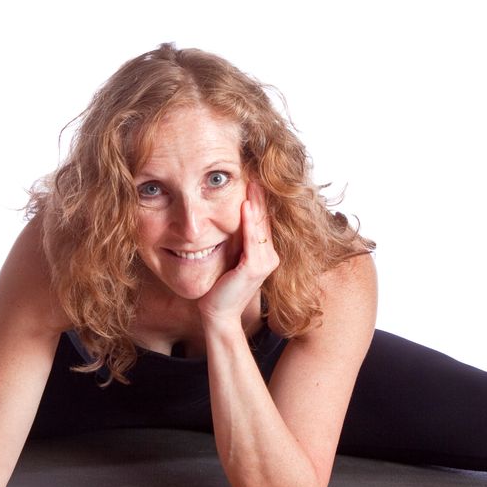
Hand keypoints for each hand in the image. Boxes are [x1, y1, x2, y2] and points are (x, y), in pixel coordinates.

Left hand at [198, 180, 279, 324]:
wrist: (217, 313)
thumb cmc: (219, 289)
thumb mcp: (230, 260)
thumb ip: (236, 242)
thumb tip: (232, 220)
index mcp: (265, 254)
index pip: (262, 221)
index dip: (258, 201)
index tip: (252, 180)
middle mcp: (270, 257)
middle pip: (264, 220)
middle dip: (259, 197)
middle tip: (254, 173)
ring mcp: (264, 263)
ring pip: (260, 227)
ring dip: (256, 204)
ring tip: (252, 183)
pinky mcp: (254, 268)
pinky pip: (252, 239)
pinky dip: (249, 223)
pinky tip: (246, 207)